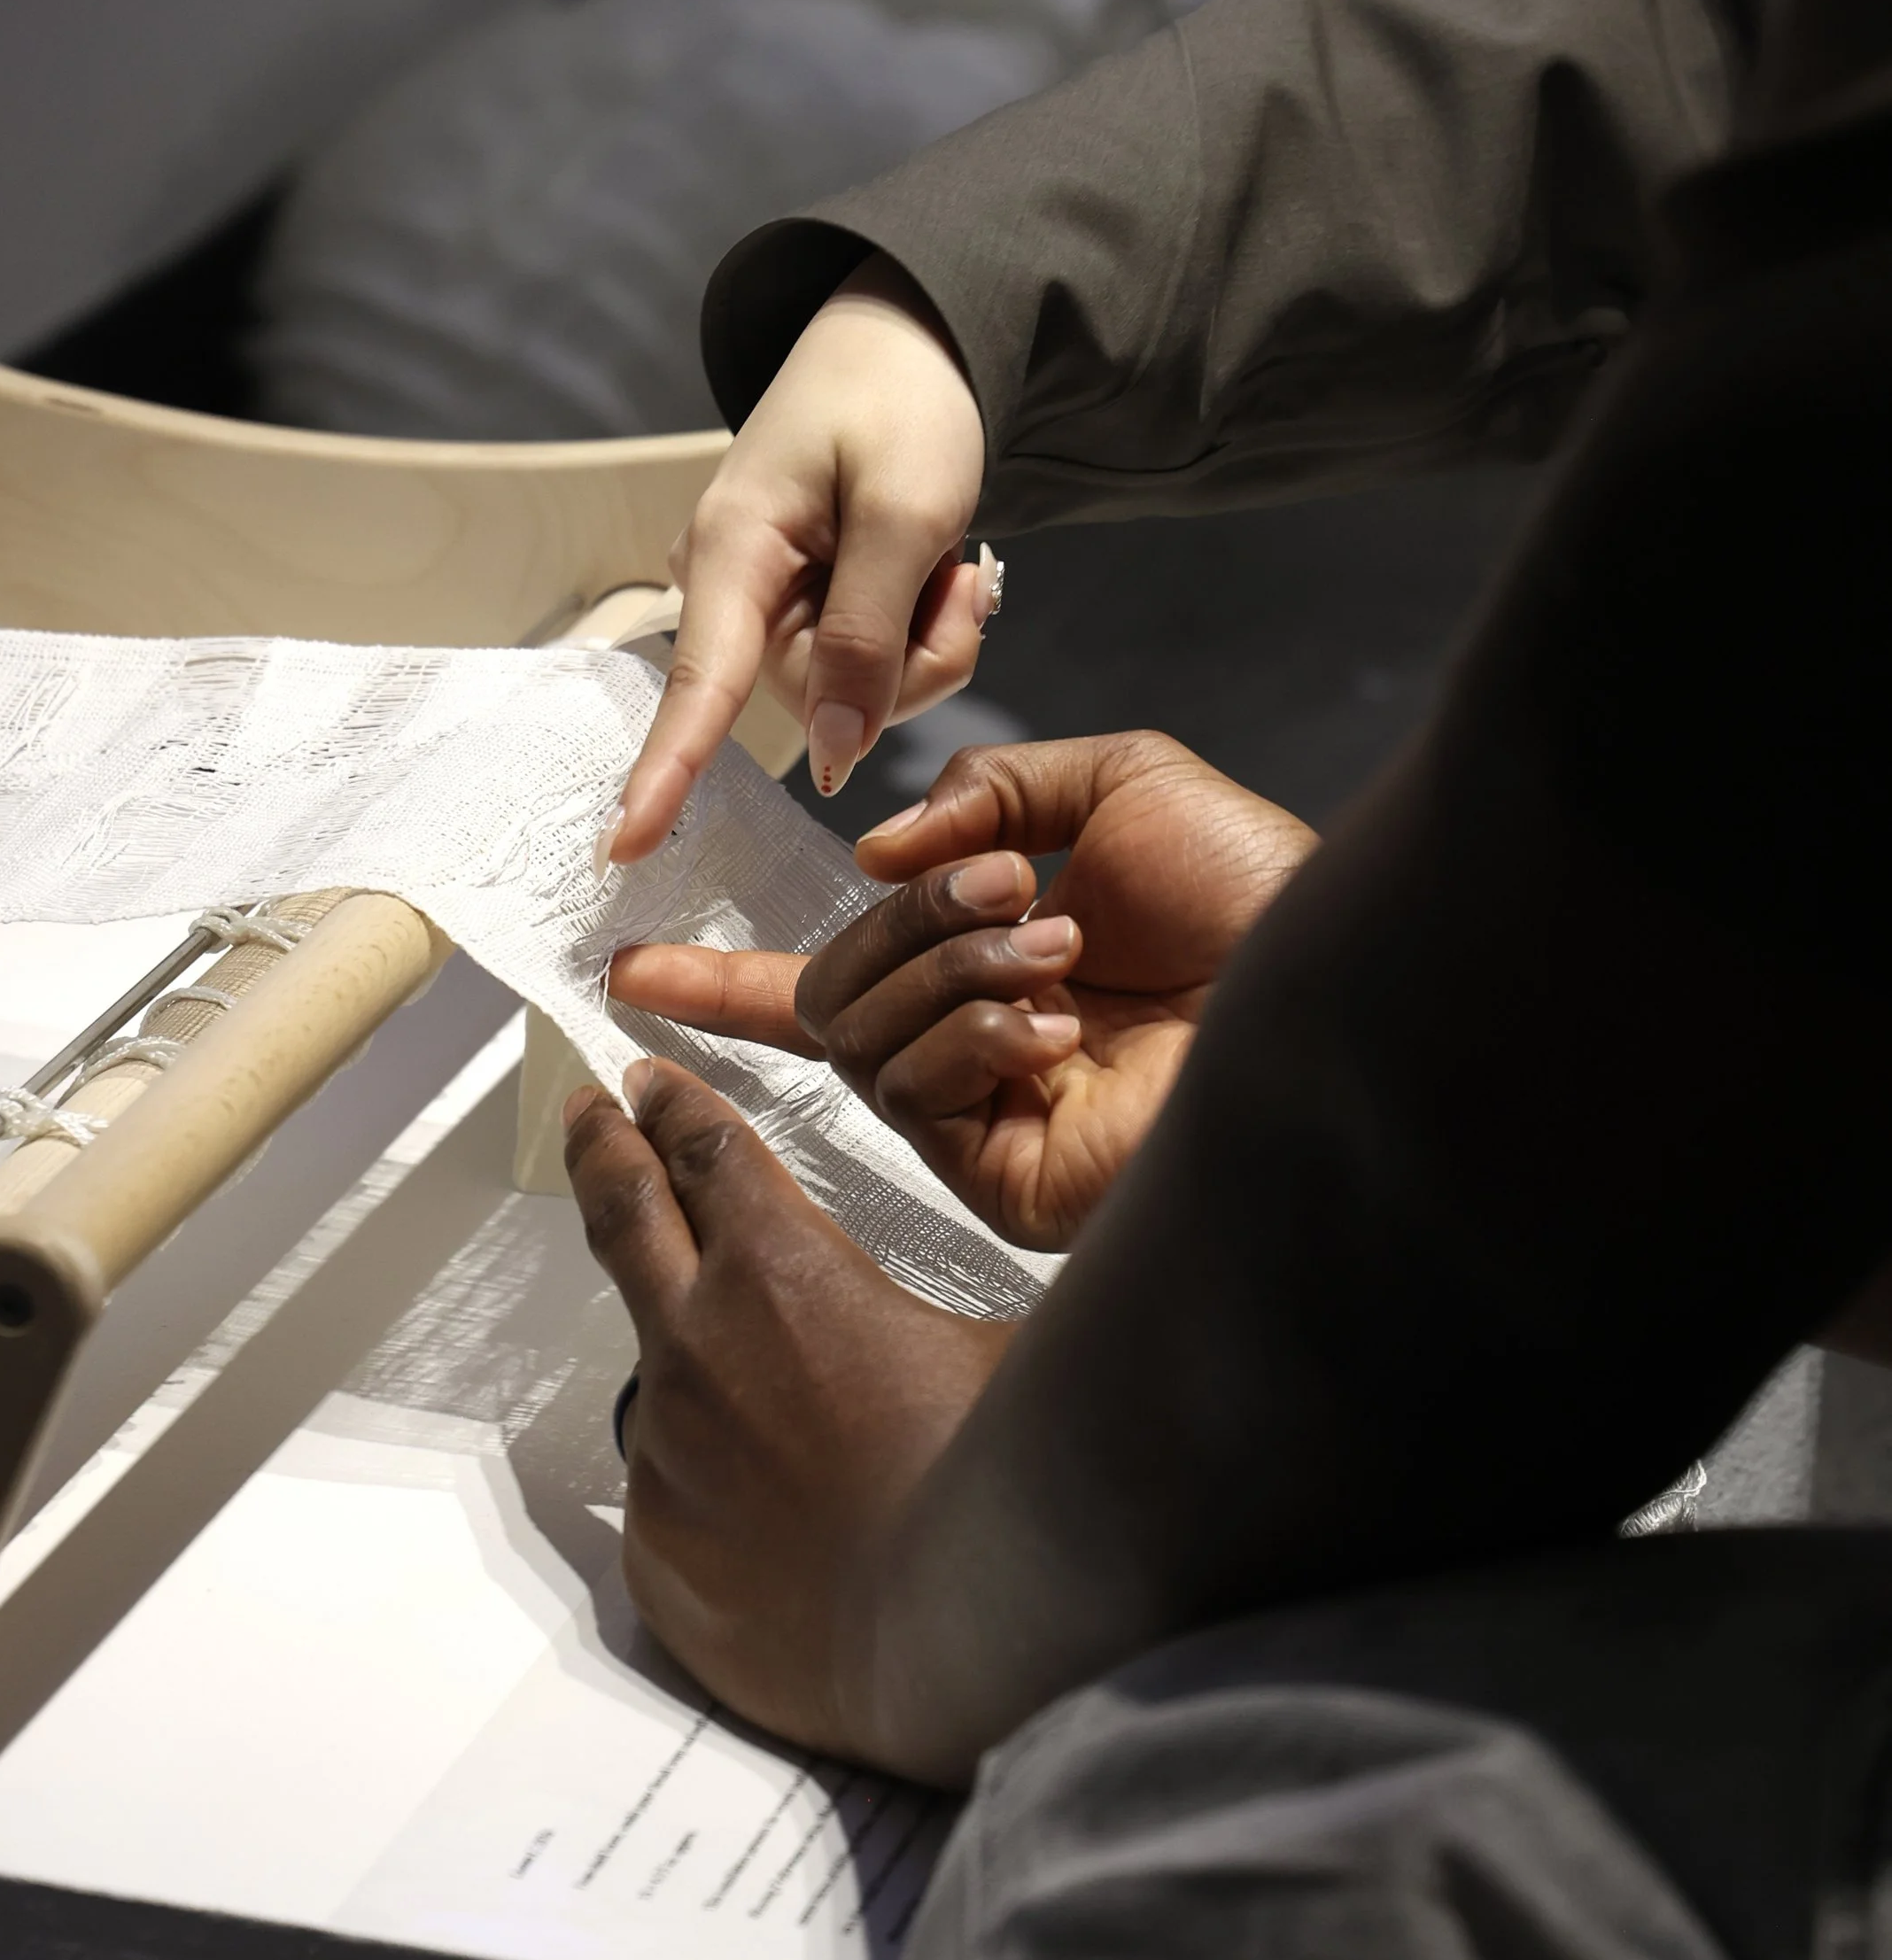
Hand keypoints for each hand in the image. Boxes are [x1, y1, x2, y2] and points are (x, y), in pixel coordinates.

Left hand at [564, 1060, 1011, 1763]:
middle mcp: (696, 1345)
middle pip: (625, 1215)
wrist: (952, 1643)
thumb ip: (971, 1304)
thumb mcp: (1011, 1346)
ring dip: (689, 1354)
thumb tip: (1013, 1277)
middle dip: (603, 1149)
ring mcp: (663, 1451)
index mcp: (781, 1270)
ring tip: (749, 1381)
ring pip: (658, 1374)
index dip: (674, 1106)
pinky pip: (671, 1492)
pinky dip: (710, 1480)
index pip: (706, 1153)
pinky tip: (772, 1512)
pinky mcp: (653, 1544)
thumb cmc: (997, 1486)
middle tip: (587, 1113)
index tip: (645, 1081)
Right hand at [608, 253, 991, 861]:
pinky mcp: (797, 616)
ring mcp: (763, 607)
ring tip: (944, 562)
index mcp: (734, 548)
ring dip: (923, 647)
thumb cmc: (902, 403)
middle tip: (962, 575)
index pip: (699, 683)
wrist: (905, 347)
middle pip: (819, 699)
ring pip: (852, 696)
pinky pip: (863, 673)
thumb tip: (833, 752)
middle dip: (910, 662)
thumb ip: (869, 634)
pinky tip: (927, 574)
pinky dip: (916, 637)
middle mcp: (730, 588)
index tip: (623, 847)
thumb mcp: (907, 510)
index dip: (666, 771)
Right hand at [611, 733, 1314, 1251]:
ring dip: (948, 969)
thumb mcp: (1115, 781)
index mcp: (987, 965)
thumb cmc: (1251, 890)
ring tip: (1058, 943)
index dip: (723, 979)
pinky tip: (1062, 1024)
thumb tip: (872, 851)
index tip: (626, 968)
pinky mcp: (1006, 1178)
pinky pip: (917, 1096)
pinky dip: (972, 1036)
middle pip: (831, 996)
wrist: (1332, 982)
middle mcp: (975, 1046)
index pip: (828, 981)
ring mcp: (987, 1116)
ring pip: (865, 1041)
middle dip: (897, 924)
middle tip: (998, 883)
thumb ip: (983, 793)